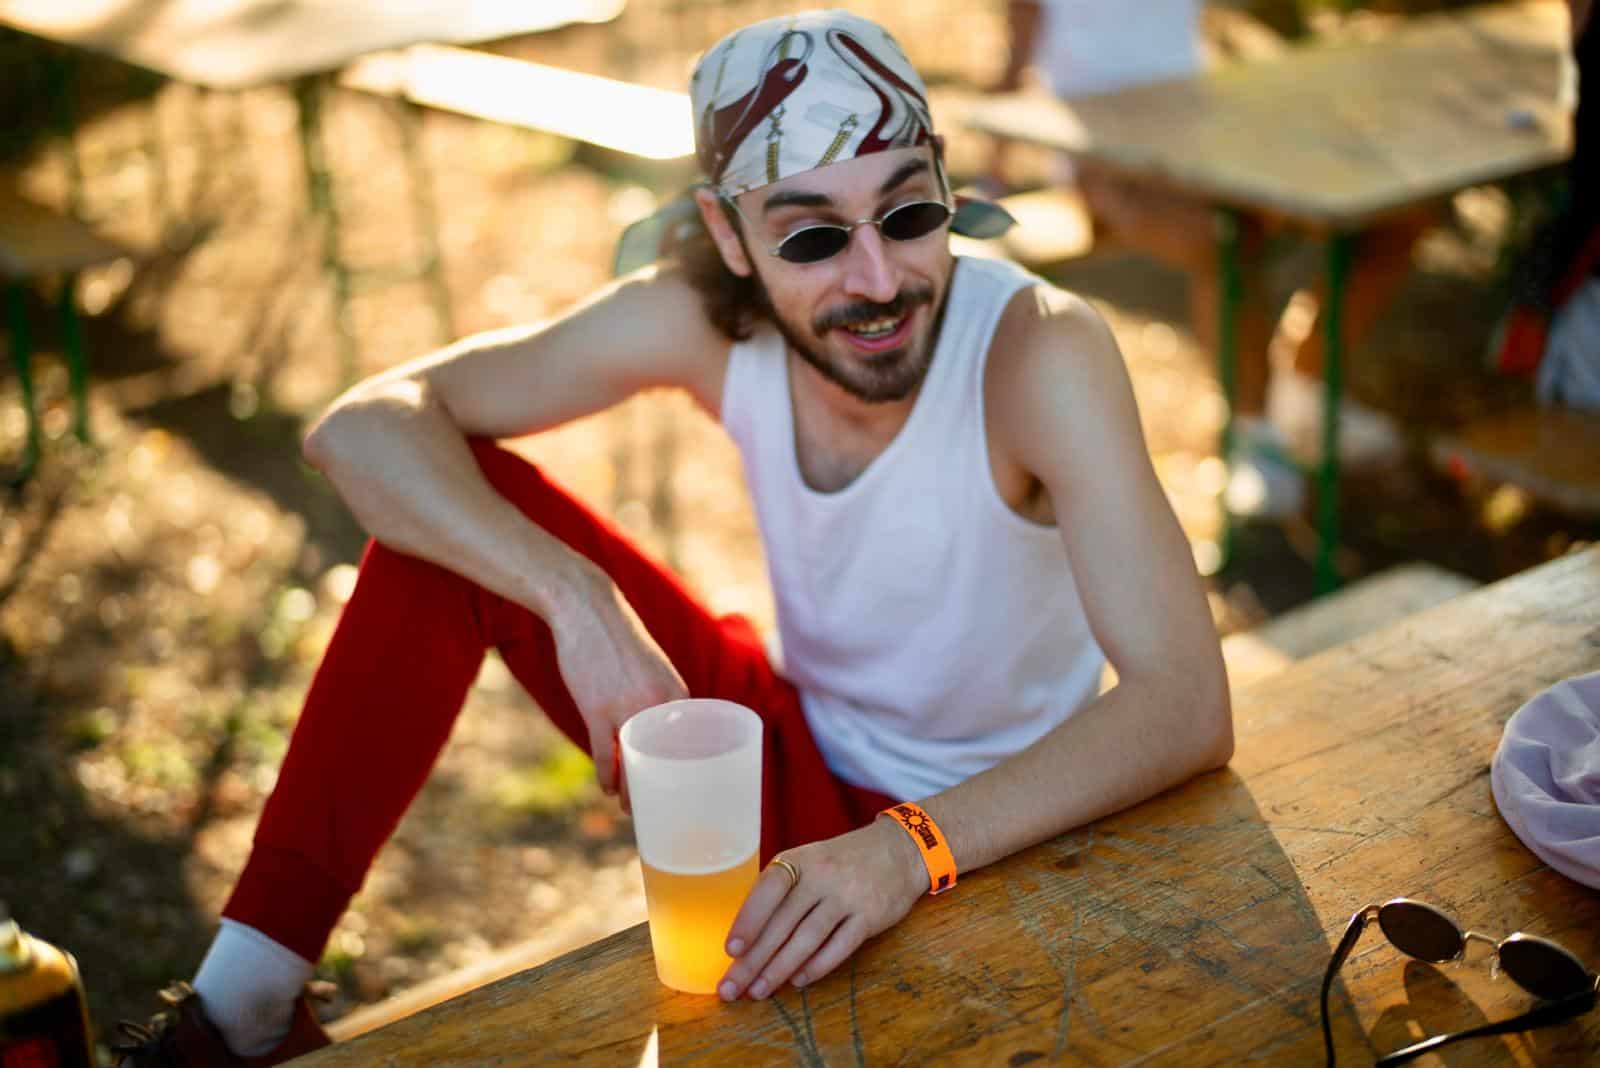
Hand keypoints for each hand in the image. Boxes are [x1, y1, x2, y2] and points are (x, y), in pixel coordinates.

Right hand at [550, 567, 685, 802]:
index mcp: (677, 693)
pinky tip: (607, 788)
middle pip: (663, 760)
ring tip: (631, 808)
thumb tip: (660, 731)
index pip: (689, 745)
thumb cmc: (620, 639)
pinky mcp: (596, 708)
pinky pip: (603, 753)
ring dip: (631, 791)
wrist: (588, 609)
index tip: (683, 789)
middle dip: (660, 788)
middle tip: (659, 807)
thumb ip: (660, 697)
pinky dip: (607, 775)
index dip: (686, 772)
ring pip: (633, 763)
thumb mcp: (653, 668)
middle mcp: (657, 703)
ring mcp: (626, 707)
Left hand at [717, 817, 926, 999]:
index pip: (768, 889)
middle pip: (782, 922)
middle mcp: (822, 876)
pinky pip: (840, 946)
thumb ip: (782, 890)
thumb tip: (747, 935)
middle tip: (731, 988)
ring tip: (759, 991)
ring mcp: (847, 896)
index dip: (748, 919)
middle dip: (754, 960)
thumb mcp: (809, 861)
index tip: (730, 949)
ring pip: (808, 938)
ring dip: (780, 969)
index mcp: (799, 860)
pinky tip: (798, 981)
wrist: (900, 850)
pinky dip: (817, 966)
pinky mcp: (870, 916)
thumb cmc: (842, 862)